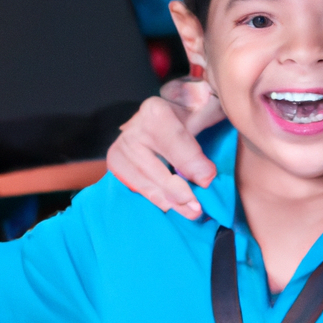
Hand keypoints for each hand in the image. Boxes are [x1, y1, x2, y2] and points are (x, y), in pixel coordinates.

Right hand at [106, 76, 223, 217]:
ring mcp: (119, 147)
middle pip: (156, 168)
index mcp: (154, 111)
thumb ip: (206, 138)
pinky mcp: (115, 163)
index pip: (174, 141)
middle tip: (197, 208)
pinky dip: (155, 199)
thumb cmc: (184, 114)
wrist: (158, 115)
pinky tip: (171, 206)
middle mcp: (132, 129)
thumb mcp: (201, 113)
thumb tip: (206, 178)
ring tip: (189, 212)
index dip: (191, 163)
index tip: (207, 181)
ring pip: (145, 182)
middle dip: (179, 191)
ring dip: (169, 201)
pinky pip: (135, 188)